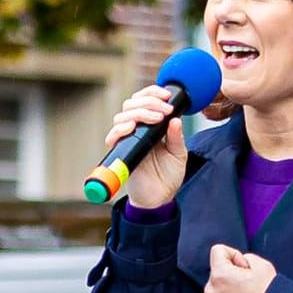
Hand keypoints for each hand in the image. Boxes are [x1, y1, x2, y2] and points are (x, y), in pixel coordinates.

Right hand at [106, 85, 188, 207]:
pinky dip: (121, 129)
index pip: (144, 100)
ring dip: (139, 112)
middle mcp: (136, 130)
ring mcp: (127, 140)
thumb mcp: (179, 153)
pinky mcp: (121, 152)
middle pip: (131, 104)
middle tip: (164, 109)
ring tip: (156, 118)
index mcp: (150, 126)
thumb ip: (176, 136)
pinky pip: (113, 136)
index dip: (152, 93)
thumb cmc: (168, 176)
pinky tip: (133, 126)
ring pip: (122, 116)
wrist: (159, 199)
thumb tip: (176, 119)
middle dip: (148, 101)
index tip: (166, 96)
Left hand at [205, 244, 275, 292]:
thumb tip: (236, 263)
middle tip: (247, 284)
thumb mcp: (262, 266)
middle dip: (230, 273)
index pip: (217, 250)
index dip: (233, 255)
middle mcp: (210, 289)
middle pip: (217, 271)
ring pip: (217, 287)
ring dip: (227, 288)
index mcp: (220, 274)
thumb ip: (245, 257)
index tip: (243, 266)